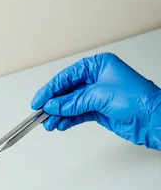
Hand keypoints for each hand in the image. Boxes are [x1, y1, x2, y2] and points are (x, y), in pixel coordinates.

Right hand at [31, 53, 160, 148]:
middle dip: (54, 102)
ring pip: (71, 104)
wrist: (152, 119)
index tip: (39, 99)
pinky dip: (68, 119)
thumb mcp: (100, 96)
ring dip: (59, 113)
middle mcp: (97, 78)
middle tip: (40, 112)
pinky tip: (60, 124)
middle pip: (68, 90)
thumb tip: (53, 105)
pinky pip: (77, 114)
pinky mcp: (99, 110)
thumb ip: (74, 102)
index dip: (51, 88)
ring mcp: (98, 95)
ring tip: (49, 123)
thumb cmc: (138, 99)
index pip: (68, 75)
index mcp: (99, 65)